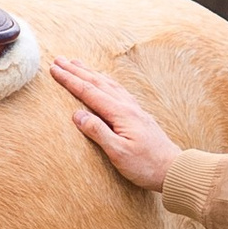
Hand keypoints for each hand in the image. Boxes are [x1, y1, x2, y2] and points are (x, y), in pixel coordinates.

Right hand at [51, 54, 179, 191]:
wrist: (173, 169)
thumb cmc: (146, 165)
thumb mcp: (118, 153)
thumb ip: (98, 132)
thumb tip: (77, 114)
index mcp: (120, 113)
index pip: (89, 92)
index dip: (70, 80)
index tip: (54, 69)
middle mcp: (127, 106)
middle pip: (97, 83)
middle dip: (76, 71)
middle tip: (59, 60)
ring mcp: (133, 109)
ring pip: (107, 84)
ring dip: (90, 73)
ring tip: (77, 64)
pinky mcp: (137, 114)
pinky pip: (116, 90)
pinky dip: (104, 81)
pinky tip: (103, 81)